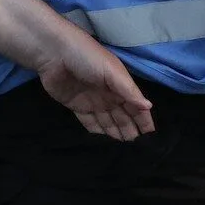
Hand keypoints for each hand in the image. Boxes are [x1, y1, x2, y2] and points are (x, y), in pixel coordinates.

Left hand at [36, 30, 154, 141]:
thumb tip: (149, 107)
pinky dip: (98, 132)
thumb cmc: (87, 57)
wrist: (53, 54)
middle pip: (123, 117)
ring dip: (116, 134)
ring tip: (124, 151)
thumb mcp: (112, 71)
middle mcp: (109, 94)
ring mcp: (93, 101)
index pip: (136, 106)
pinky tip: (104, 143)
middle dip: (131, 131)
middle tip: (137, 150)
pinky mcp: (77, 106)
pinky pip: (90, 123)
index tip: (151, 137)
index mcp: (120, 85)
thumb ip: (130, 91)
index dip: (143, 120)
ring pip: (108, 122)